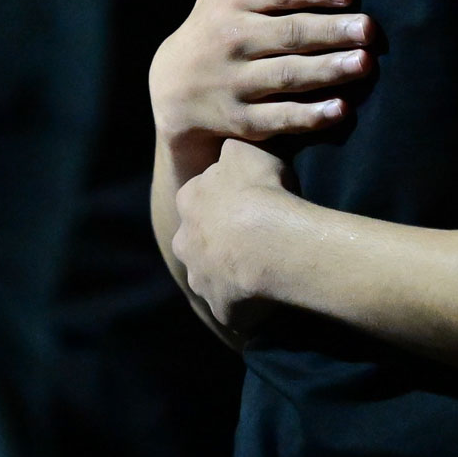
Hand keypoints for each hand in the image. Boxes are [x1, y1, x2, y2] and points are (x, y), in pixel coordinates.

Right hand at [150, 0, 375, 146]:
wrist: (174, 83)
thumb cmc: (217, 10)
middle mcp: (232, 38)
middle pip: (287, 34)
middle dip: (330, 33)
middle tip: (371, 31)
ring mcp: (235, 82)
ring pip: (285, 77)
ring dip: (327, 72)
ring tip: (365, 65)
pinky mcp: (241, 120)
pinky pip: (277, 119)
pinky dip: (308, 117)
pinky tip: (341, 112)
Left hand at [172, 138, 290, 331]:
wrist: (272, 241)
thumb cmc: (261, 190)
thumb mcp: (244, 150)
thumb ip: (230, 150)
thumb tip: (226, 148)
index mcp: (188, 200)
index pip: (198, 197)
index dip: (224, 198)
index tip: (248, 200)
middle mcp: (185, 241)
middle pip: (199, 240)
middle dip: (220, 239)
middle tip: (256, 235)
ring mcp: (200, 278)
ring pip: (213, 275)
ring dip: (232, 272)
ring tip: (267, 266)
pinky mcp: (220, 308)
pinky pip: (235, 305)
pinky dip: (249, 302)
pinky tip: (272, 292)